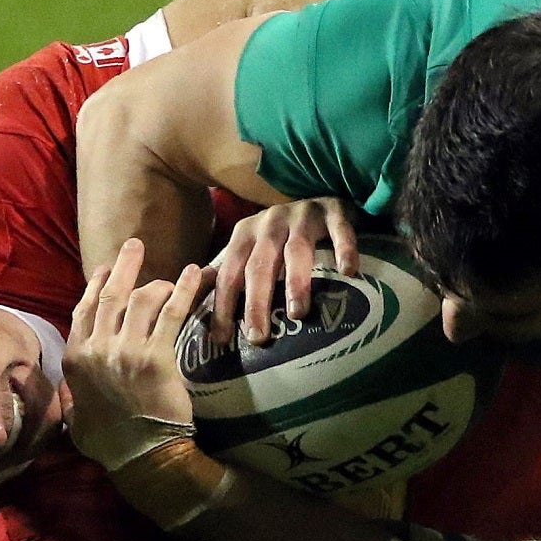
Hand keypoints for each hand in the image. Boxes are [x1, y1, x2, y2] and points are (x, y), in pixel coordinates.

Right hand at [65, 239, 202, 452]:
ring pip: (142, 299)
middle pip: (110, 296)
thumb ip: (71, 393)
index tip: (104, 269)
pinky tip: (194, 274)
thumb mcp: (75, 416)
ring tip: (171, 277)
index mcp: (75, 359)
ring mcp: (126, 350)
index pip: (83, 310)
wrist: (141, 455)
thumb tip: (69, 385)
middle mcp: (97, 349)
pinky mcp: (157, 355)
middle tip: (134, 244)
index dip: (96, 285)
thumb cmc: (108, 441)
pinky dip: (185, 289)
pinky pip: (172, 313)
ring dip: (157, 283)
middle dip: (123, 266)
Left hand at [212, 197, 361, 344]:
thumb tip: (191, 302)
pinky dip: (344, 250)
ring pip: (297, 251)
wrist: (320, 200)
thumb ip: (226, 272)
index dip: (223, 305)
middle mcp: (270, 223)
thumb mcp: (250, 248)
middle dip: (256, 302)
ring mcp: (302, 216)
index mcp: (245, 234)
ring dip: (296, 282)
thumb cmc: (282, 235)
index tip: (222, 340)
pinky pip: (340, 231)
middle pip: (260, 266)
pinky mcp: (333, 211)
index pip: (229, 274)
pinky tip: (348, 272)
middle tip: (259, 337)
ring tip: (298, 314)